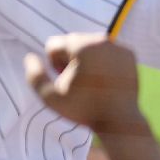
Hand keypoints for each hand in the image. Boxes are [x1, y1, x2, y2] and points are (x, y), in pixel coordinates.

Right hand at [25, 33, 142, 130]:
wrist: (120, 120)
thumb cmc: (84, 110)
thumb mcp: (51, 98)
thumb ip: (35, 77)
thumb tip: (30, 57)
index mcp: (82, 45)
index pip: (54, 45)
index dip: (54, 64)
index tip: (64, 79)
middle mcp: (101, 39)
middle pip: (73, 42)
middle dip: (69, 59)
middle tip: (77, 82)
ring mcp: (118, 45)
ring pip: (90, 46)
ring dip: (86, 59)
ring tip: (90, 82)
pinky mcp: (129, 53)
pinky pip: (108, 51)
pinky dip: (104, 61)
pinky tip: (105, 80)